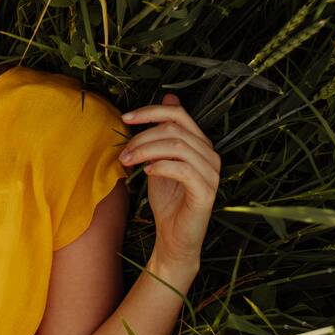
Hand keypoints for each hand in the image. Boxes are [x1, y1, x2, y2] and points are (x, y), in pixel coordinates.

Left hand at [119, 93, 220, 274]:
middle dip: (142, 136)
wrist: (174, 239)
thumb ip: (161, 134)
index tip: (125, 118)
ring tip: (128, 162)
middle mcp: (210, 155)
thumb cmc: (167, 201)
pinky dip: (161, 166)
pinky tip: (146, 172)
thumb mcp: (159, 161)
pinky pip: (183, 169)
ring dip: (146, 150)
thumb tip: (169, 95)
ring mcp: (212, 173)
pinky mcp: (206, 191)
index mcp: (200, 144)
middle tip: (123, 153)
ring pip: (177, 146)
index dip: (151, 111)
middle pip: (174, 128)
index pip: (178, 113)